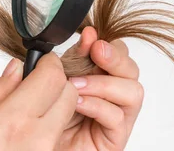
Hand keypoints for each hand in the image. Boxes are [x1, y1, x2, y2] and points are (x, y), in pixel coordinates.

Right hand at [0, 52, 78, 150]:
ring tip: (35, 107)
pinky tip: (34, 128)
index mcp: (13, 121)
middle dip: (58, 82)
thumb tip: (16, 68)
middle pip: (68, 93)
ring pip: (68, 114)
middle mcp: (38, 137)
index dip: (48, 64)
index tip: (40, 63)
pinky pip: (61, 134)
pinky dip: (55, 125)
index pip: (52, 77)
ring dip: (59, 103)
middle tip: (39, 84)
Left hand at [58, 27, 143, 149]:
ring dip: (103, 83)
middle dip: (114, 57)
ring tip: (76, 85)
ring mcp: (118, 116)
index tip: (89, 36)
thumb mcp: (59, 79)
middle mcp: (113, 95)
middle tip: (96, 52)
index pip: (117, 53)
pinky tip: (77, 104)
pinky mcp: (116, 137)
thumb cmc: (49, 115)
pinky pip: (117, 117)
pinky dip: (97, 106)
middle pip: (131, 69)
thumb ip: (74, 58)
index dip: (106, 43)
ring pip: (132, 91)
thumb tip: (88, 34)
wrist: (41, 145)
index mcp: (100, 76)